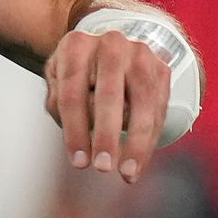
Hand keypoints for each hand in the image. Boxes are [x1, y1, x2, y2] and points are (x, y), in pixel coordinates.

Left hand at [45, 22, 176, 184]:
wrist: (105, 48)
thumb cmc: (75, 73)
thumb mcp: (56, 84)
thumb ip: (61, 105)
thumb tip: (83, 137)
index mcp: (76, 46)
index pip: (72, 94)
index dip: (75, 131)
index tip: (78, 162)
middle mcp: (111, 45)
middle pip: (109, 95)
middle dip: (106, 135)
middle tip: (102, 167)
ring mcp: (140, 54)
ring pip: (142, 102)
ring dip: (137, 141)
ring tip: (127, 172)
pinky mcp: (161, 68)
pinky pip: (158, 108)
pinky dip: (150, 138)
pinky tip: (139, 162)